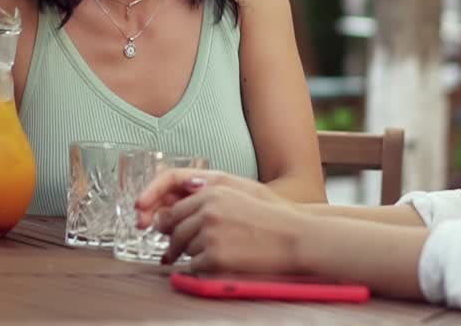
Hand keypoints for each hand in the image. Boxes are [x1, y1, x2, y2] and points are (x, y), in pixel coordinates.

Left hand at [154, 184, 306, 273]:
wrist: (294, 236)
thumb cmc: (270, 216)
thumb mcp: (238, 193)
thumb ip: (205, 197)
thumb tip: (174, 210)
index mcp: (211, 192)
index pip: (174, 210)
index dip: (168, 224)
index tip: (166, 232)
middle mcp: (207, 211)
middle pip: (174, 231)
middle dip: (177, 243)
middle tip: (180, 251)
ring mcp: (210, 234)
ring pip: (185, 250)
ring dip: (195, 253)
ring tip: (219, 251)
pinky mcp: (215, 256)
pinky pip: (195, 266)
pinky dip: (204, 268)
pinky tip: (224, 262)